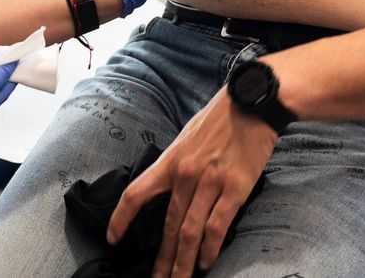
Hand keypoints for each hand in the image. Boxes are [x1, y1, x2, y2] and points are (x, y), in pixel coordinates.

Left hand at [107, 91, 277, 276]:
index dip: (120, 219)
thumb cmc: (221, 119)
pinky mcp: (236, 188)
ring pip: (191, 232)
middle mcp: (186, 174)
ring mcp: (211, 182)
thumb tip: (170, 192)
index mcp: (171, 160)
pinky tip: (205, 262)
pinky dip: (210, 249)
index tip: (112, 239)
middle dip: (162, 258)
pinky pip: (218, 226)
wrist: (252, 103)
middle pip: (168, 225)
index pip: (136, 193)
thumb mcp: (187, 137)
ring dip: (184, 262)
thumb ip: (177, 165)